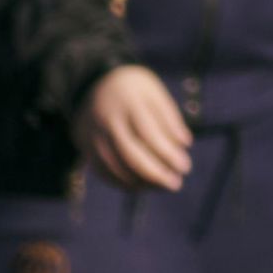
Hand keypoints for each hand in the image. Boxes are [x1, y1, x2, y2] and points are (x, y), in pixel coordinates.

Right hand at [78, 64, 192, 192]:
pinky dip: (123, 182)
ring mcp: (94, 135)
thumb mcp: (153, 92)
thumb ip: (169, 117)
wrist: (92, 85)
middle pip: (130, 154)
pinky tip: (142, 186)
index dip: (167, 153)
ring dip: (141, 182)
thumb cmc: (134, 90)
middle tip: (176, 184)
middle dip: (155, 174)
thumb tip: (186, 144)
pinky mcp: (86, 147)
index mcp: (129, 101)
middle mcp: (108, 119)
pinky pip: (103, 171)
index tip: (185, 167)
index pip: (149, 133)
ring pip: (116, 166)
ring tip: (162, 186)